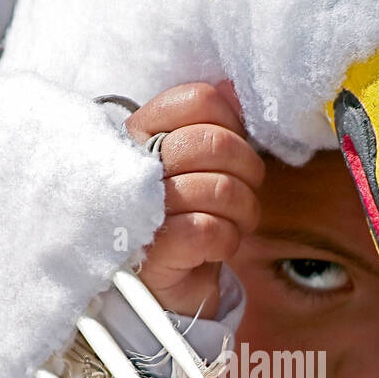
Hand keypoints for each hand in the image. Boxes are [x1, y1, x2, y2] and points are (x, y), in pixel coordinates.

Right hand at [125, 80, 263, 316]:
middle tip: (243, 191)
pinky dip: (227, 240)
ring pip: (218, 188)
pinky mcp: (153, 252)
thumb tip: (232, 89)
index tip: (233, 151)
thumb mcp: (196, 165)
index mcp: (140, 134)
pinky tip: (217, 246)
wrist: (162, 288)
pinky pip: (210, 230)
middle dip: (247, 171)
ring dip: (242, 210)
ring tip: (233, 223)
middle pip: (213, 142)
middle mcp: (131, 167)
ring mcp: (138, 211)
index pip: (197, 100)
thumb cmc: (181, 219)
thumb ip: (211, 124)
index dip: (231, 123)